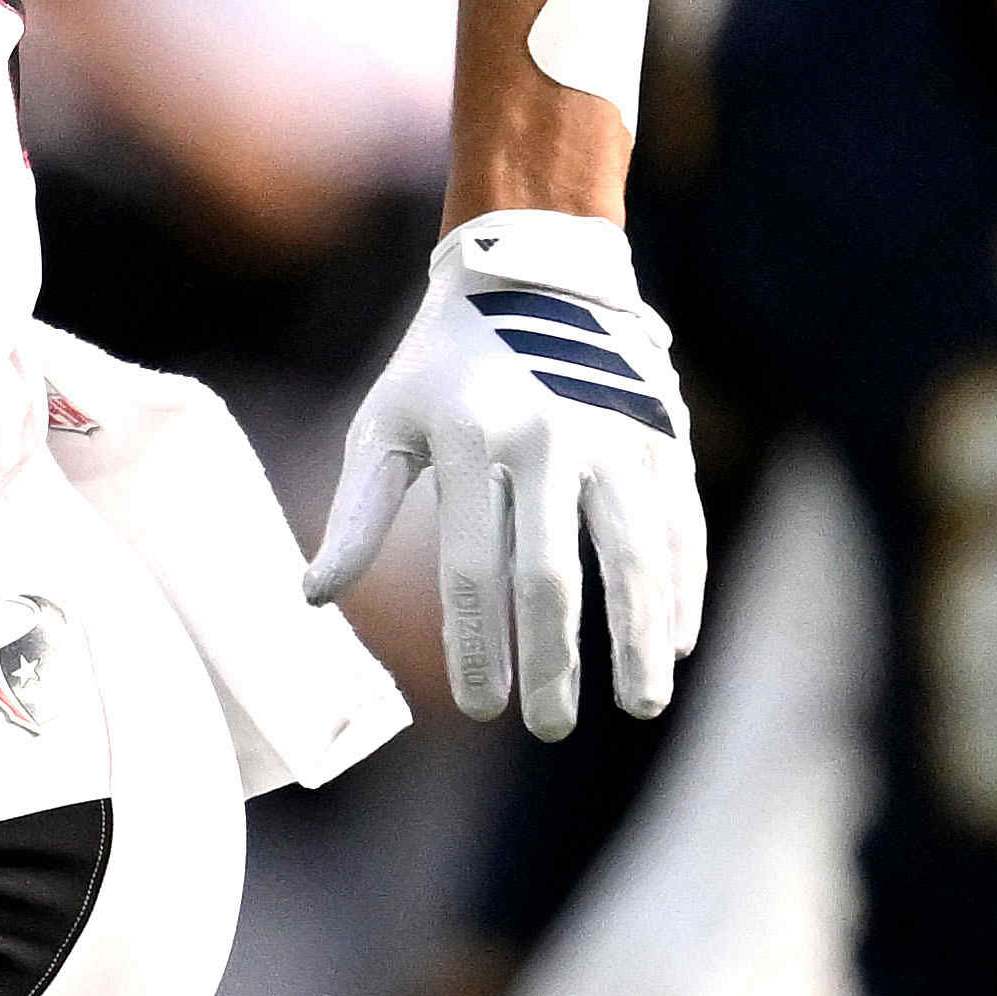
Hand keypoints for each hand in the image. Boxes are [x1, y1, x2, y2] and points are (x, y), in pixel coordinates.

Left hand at [304, 207, 707, 738]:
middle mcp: (549, 438)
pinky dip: (681, 588)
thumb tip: (315, 598)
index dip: (478, 646)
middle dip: (553, 660)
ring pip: (636, 555)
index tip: (480, 709)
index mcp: (473, 440)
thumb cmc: (446, 364)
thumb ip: (357, 512)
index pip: (473, 568)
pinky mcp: (663, 437)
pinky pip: (680, 525)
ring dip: (639, 639)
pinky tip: (673, 643)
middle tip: (548, 726)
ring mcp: (616, 436)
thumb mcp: (387, 421)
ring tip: (641, 705)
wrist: (538, 269)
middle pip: (553, 573)